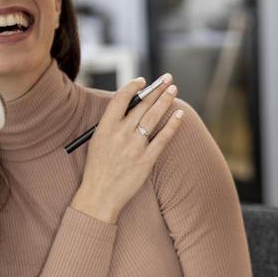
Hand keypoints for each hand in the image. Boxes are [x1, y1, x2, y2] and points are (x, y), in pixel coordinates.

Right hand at [70, 74, 183, 222]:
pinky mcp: (146, 160)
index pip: (121, 99)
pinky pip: (163, 138)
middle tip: (167, 79)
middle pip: (142, 105)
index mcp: (105, 128)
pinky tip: (179, 114)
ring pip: (154, 117)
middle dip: (156, 89)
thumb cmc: (97, 169)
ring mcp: (135, 147)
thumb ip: (112, 125)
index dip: (133, 87)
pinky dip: (173, 125)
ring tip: (173, 90)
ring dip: (165, 101)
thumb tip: (131, 107)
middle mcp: (120, 134)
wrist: (99, 196)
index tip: (143, 81)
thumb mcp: (97, 142)